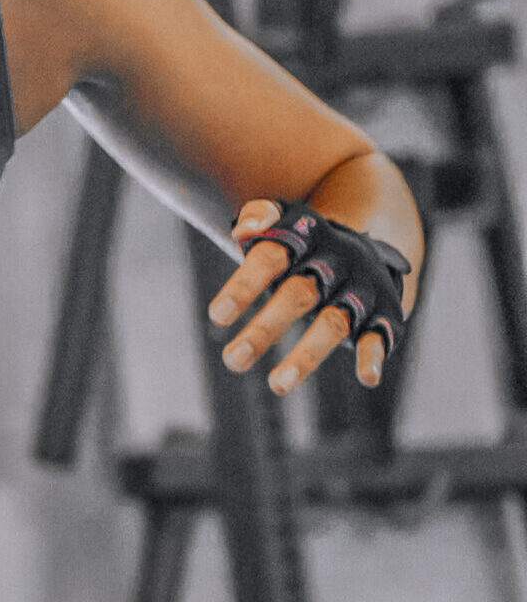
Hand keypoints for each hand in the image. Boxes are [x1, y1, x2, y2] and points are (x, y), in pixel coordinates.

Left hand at [206, 199, 402, 394]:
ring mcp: (361, 289)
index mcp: (306, 237)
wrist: (372, 242)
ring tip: (276, 384)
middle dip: (265, 328)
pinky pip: (379, 336)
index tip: (217, 316)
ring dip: (306, 356)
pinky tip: (367, 378)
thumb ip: (259, 217)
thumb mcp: (284, 223)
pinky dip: (373, 355)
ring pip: (333, 322)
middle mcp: (336, 261)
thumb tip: (243, 230)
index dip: (244, 286)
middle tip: (232, 360)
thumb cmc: (304, 245)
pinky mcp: (384, 314)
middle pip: (298, 294)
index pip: (271, 257)